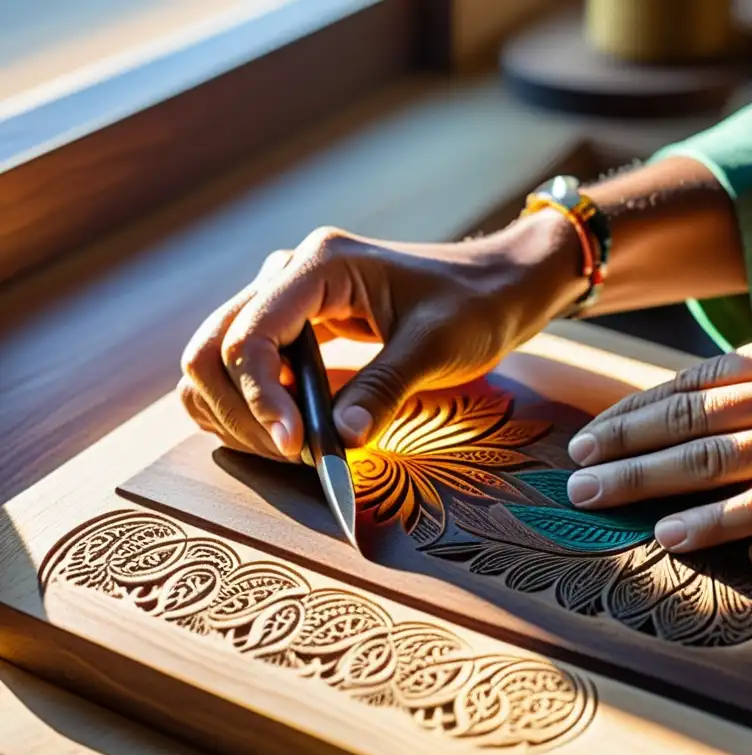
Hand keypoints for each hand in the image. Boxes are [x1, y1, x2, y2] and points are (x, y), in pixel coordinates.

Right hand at [178, 211, 583, 459]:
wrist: (499, 287)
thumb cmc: (475, 305)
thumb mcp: (434, 347)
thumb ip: (382, 390)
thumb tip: (336, 444)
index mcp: (319, 265)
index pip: (252, 336)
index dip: (262, 398)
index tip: (296, 446)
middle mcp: (290, 275)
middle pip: (215, 348)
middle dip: (242, 410)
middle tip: (294, 453)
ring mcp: (288, 299)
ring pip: (219, 360)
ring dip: (239, 412)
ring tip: (295, 447)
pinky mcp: (297, 326)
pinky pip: (248, 367)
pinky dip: (252, 406)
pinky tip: (293, 431)